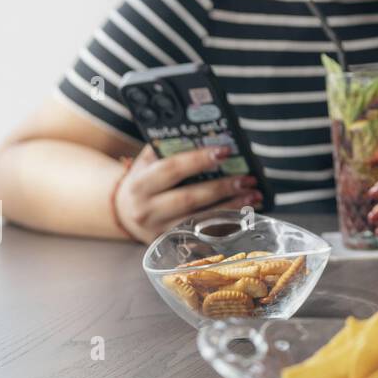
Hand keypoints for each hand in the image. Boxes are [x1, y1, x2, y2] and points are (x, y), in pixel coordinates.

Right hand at [114, 144, 260, 242]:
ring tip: (253, 195)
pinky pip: (202, 234)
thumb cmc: (144, 181)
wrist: (124, 213)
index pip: (172, 169)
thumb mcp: (147, 162)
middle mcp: (146, 210)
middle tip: (248, 179)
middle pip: (189, 198)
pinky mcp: (171, 243)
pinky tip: (243, 214)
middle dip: (222, 187)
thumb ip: (168, 147)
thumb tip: (204, 134)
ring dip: (230, 208)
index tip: (225, 151)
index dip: (199, 159)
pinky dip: (225, 224)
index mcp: (140, 185)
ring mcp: (158, 230)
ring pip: (199, 220)